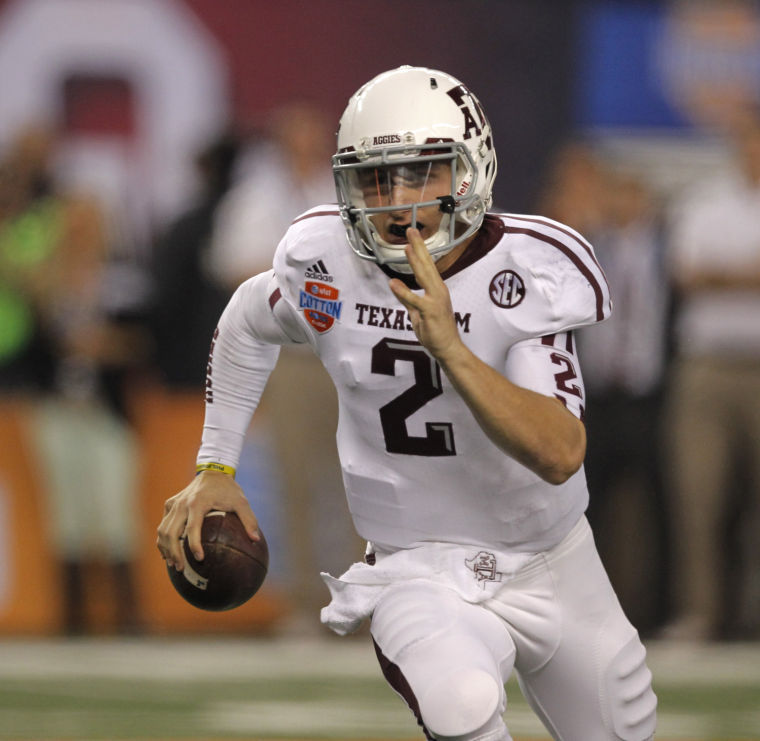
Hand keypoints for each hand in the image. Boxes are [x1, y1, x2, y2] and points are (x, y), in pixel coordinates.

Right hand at [156, 470, 259, 570]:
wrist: (213, 471)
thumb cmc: (228, 489)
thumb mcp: (242, 502)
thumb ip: (249, 520)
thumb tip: (256, 540)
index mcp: (198, 503)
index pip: (191, 528)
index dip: (194, 545)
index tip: (199, 558)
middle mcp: (182, 504)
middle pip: (171, 532)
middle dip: (174, 552)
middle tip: (181, 568)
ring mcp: (174, 504)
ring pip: (163, 530)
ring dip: (166, 549)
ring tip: (174, 564)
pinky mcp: (170, 504)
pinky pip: (163, 524)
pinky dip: (163, 540)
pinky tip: (168, 553)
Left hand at [388, 228, 463, 361]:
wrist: (448, 348)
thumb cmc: (435, 331)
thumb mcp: (417, 312)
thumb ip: (407, 299)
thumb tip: (395, 284)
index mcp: (436, 289)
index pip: (426, 266)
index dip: (419, 251)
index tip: (412, 237)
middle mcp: (438, 291)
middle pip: (427, 265)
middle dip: (418, 247)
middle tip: (411, 230)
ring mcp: (436, 300)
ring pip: (424, 276)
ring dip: (415, 261)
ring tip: (406, 247)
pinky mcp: (431, 312)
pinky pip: (415, 300)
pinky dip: (404, 291)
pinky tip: (393, 282)